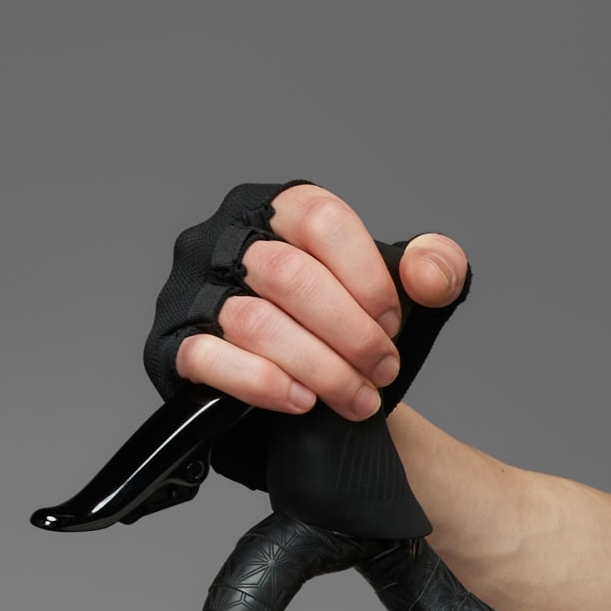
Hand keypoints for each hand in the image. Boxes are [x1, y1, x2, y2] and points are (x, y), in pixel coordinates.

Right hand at [170, 184, 468, 422]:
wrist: (317, 396)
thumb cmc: (352, 331)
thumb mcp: (407, 295)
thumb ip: (437, 269)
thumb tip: (429, 276)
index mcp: (276, 210)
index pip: (320, 218)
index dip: (367, 278)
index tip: (394, 324)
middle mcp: (224, 240)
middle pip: (289, 275)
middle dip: (351, 334)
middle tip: (383, 371)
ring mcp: (192, 292)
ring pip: (254, 321)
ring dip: (320, 368)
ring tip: (356, 398)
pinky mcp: (172, 346)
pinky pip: (208, 358)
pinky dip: (264, 383)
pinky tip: (303, 401)